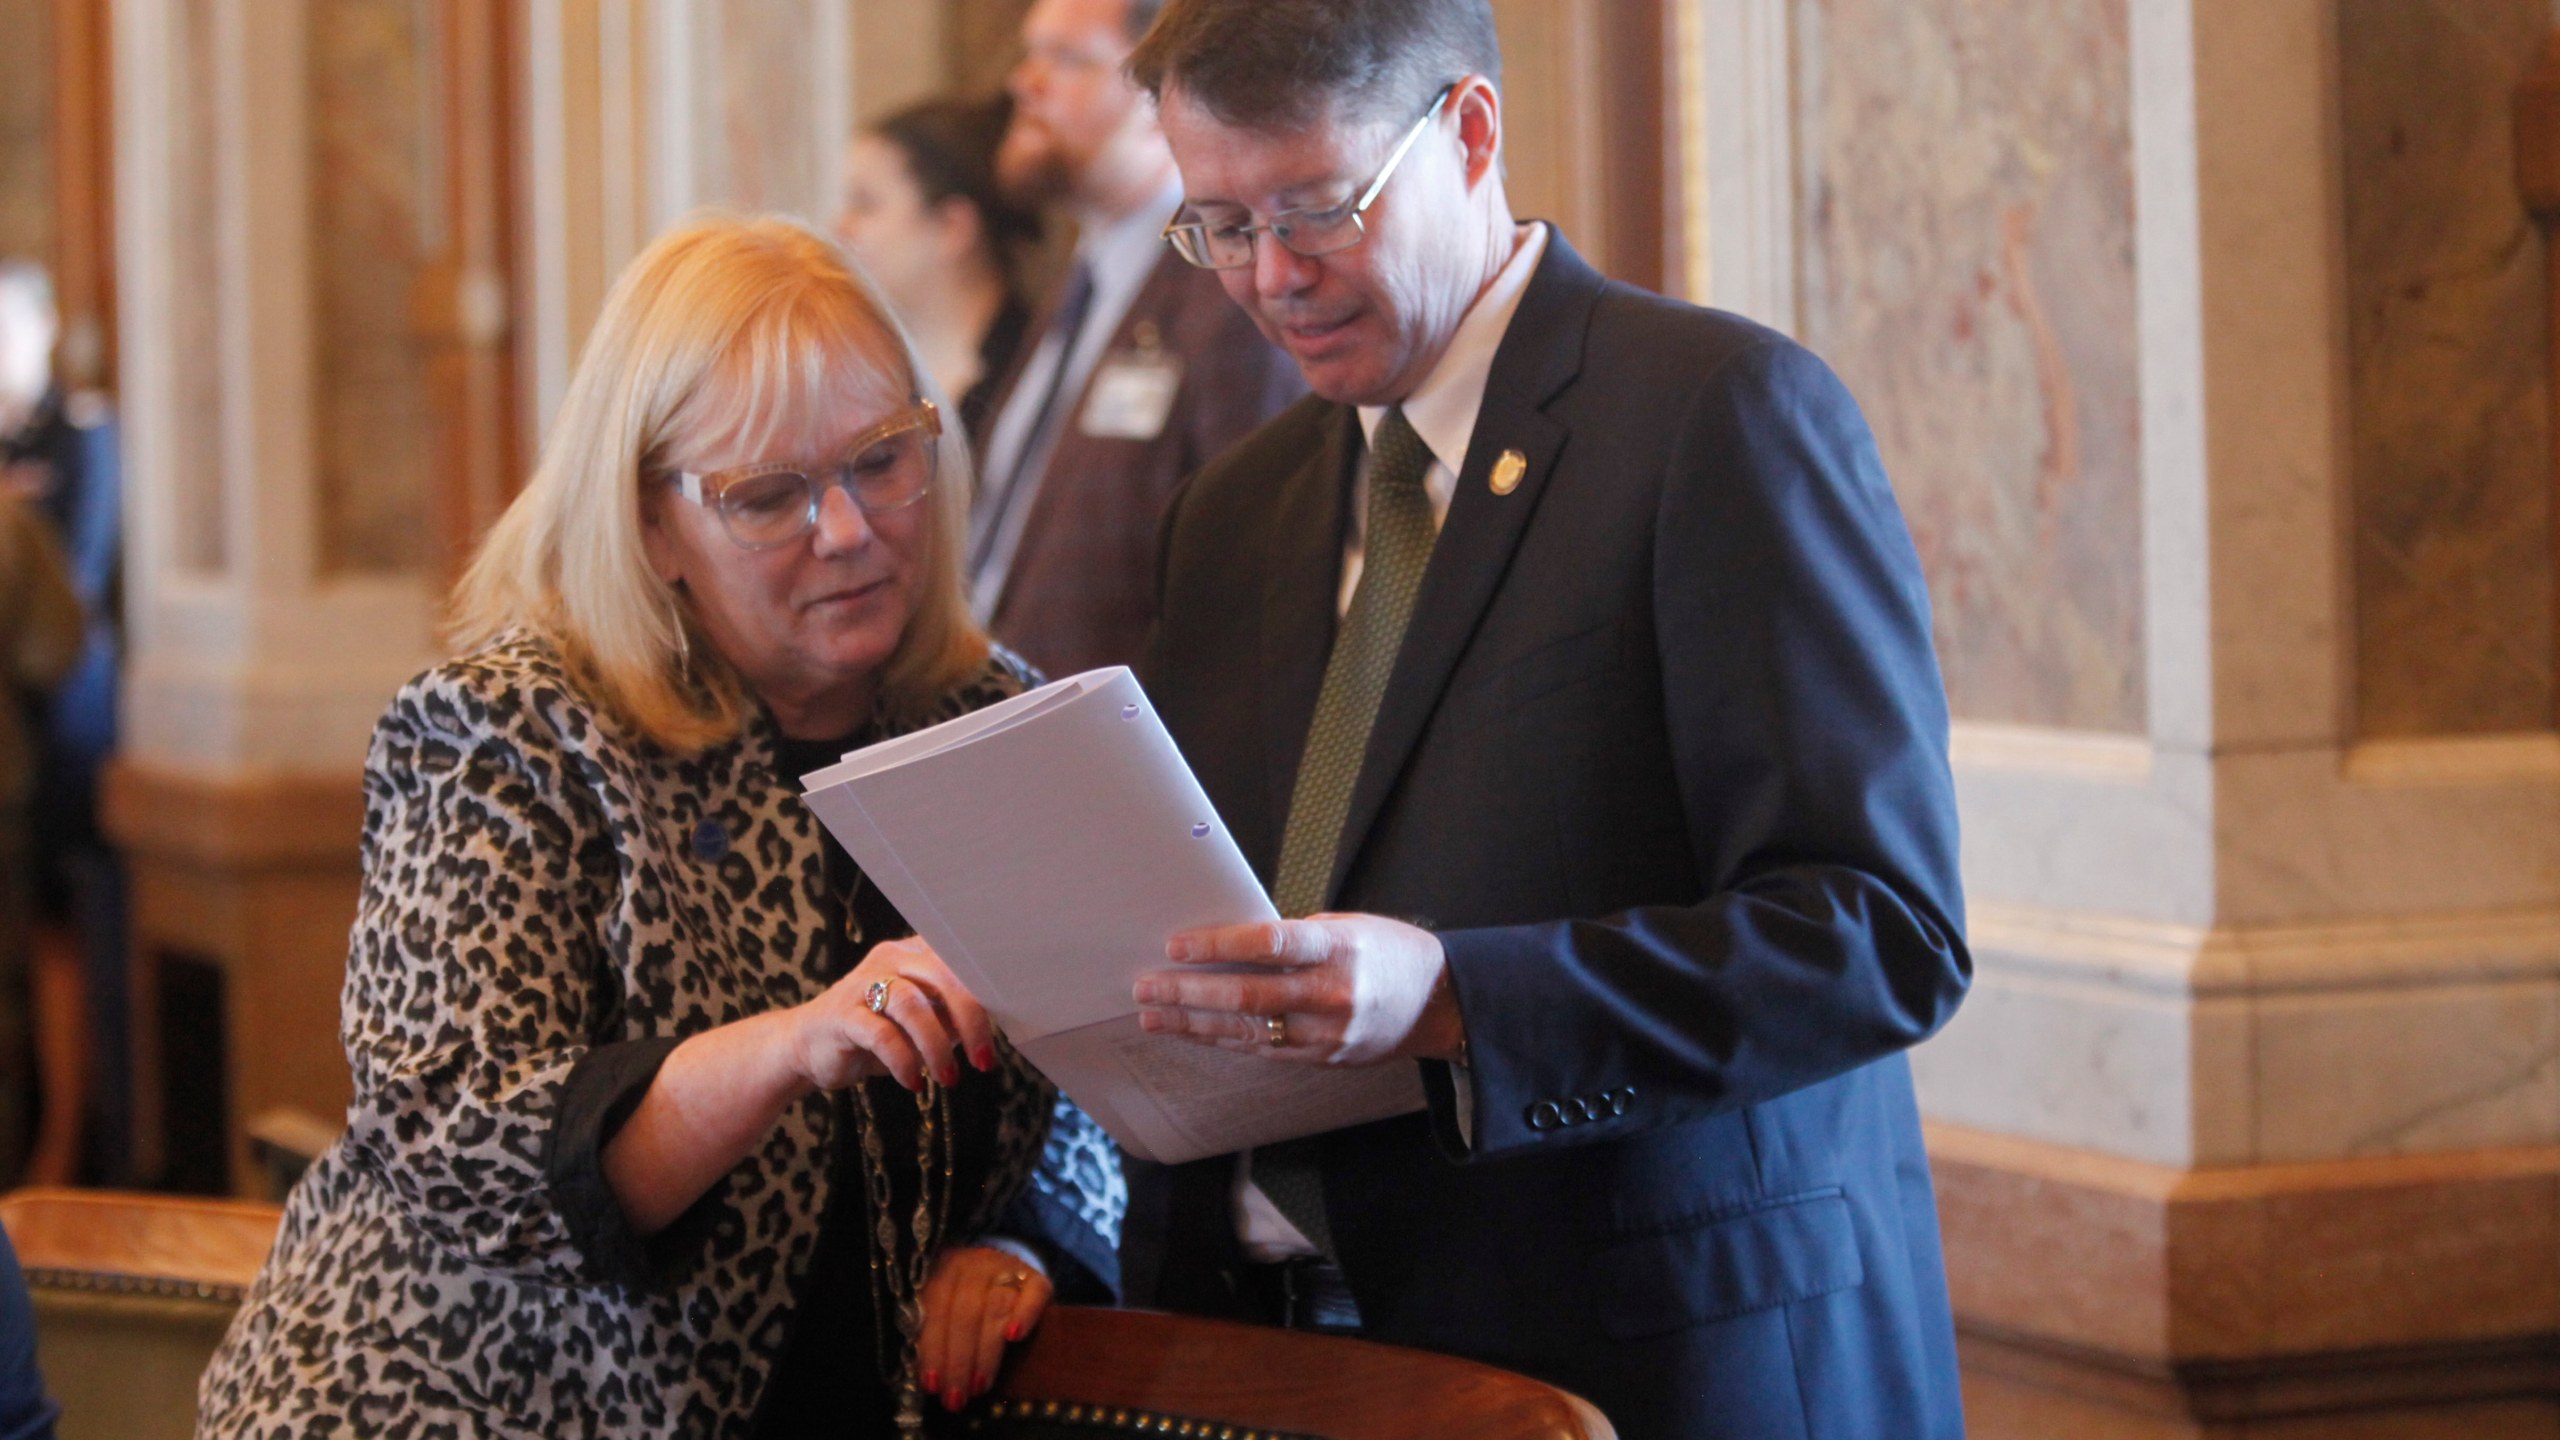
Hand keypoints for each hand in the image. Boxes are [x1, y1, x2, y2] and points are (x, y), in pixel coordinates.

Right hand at [789, 937, 997, 1092]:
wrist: (808, 1049)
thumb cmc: (877, 1034)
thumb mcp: (924, 1024)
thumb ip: (954, 1018)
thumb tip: (997, 1026)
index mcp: (916, 954)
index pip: (961, 958)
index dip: (988, 988)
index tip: (1013, 1020)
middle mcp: (890, 959)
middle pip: (942, 976)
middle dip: (970, 1020)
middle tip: (984, 1061)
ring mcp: (862, 984)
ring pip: (911, 1004)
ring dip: (937, 1045)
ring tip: (950, 1078)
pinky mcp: (841, 1014)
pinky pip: (881, 1034)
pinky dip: (904, 1061)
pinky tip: (914, 1082)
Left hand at [917, 1244, 1052, 1411]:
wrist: (1009, 1272)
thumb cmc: (971, 1301)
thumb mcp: (948, 1307)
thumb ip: (939, 1334)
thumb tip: (933, 1381)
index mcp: (945, 1271)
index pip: (936, 1311)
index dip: (933, 1350)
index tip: (933, 1386)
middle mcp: (975, 1265)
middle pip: (965, 1313)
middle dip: (958, 1360)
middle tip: (957, 1397)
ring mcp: (1008, 1268)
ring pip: (995, 1307)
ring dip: (985, 1352)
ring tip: (979, 1386)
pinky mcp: (1038, 1278)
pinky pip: (1033, 1292)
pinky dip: (1024, 1314)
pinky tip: (1014, 1337)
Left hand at [1133, 914, 1463, 1064]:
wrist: (1439, 1003)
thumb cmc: (1387, 952)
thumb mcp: (1348, 927)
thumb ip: (1294, 937)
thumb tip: (1229, 941)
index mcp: (1339, 948)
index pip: (1270, 943)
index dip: (1219, 944)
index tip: (1176, 946)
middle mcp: (1331, 994)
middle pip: (1248, 996)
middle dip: (1189, 992)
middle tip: (1145, 986)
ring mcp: (1327, 1033)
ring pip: (1248, 1030)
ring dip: (1193, 1022)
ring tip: (1151, 1015)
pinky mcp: (1323, 1059)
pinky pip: (1263, 1050)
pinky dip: (1223, 1040)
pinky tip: (1192, 1031)